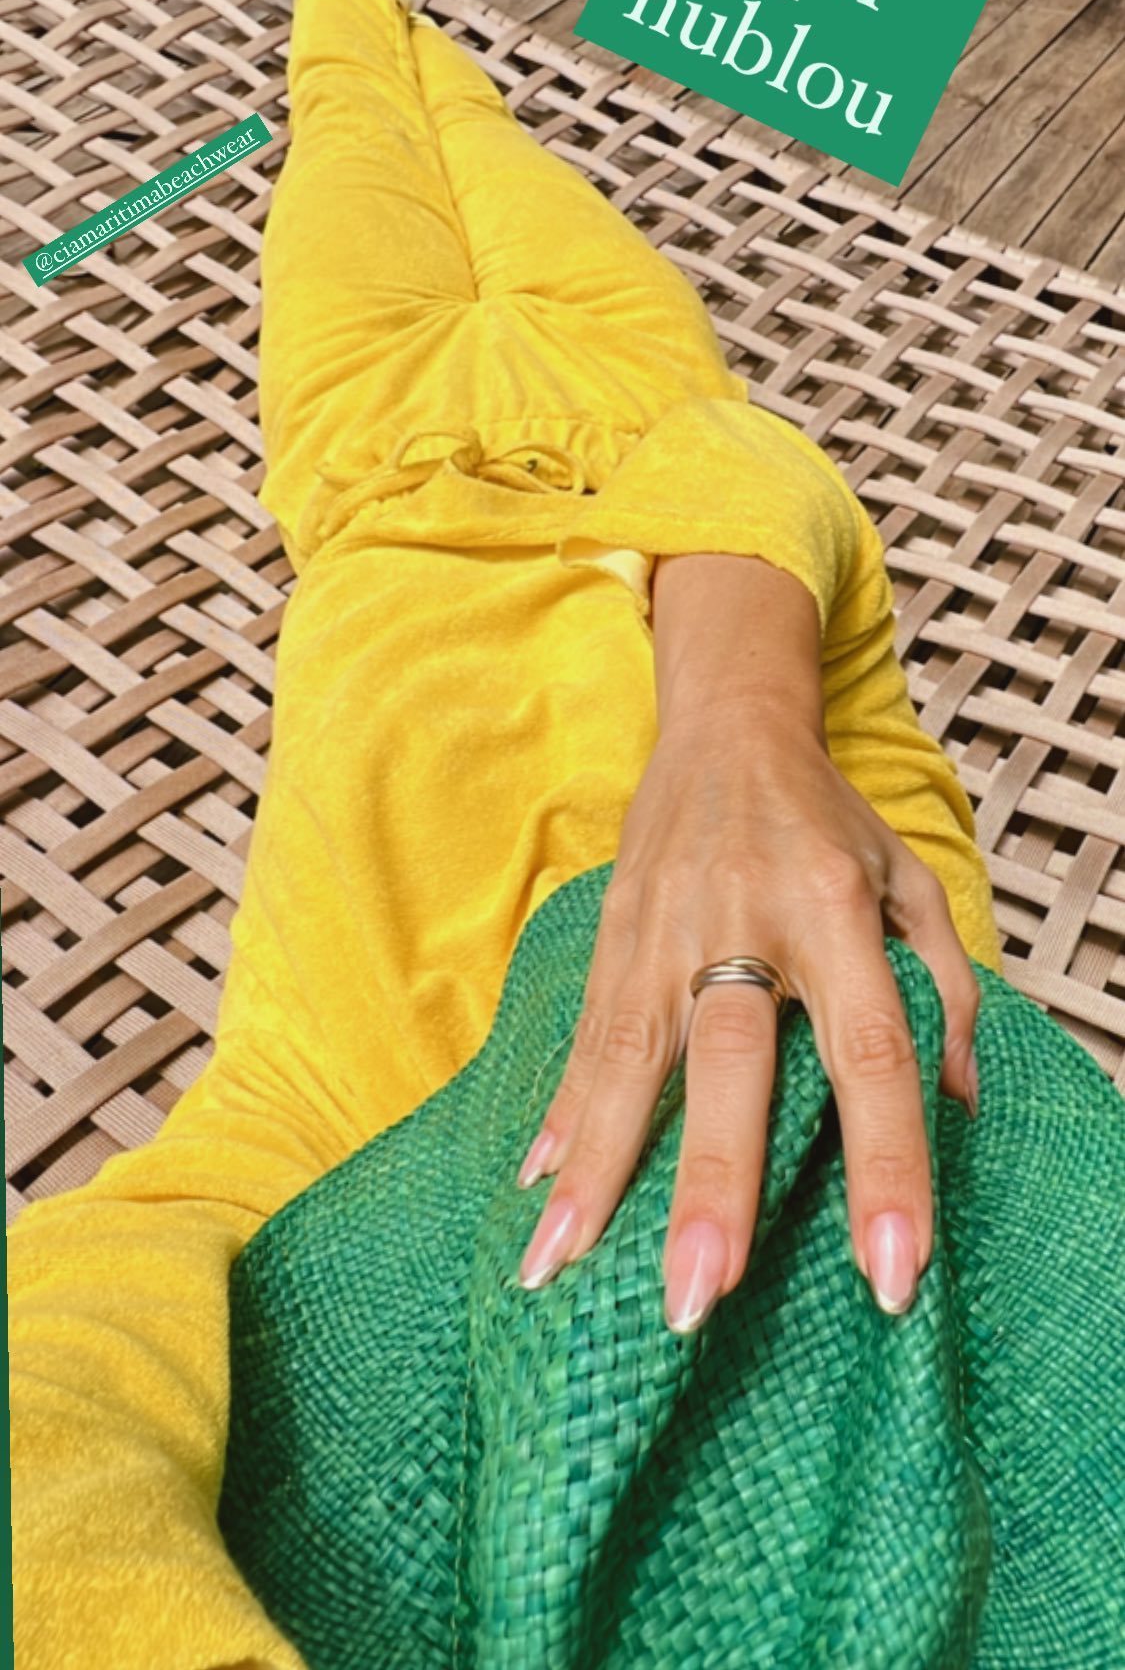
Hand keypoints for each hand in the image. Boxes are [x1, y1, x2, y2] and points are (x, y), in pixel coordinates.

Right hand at [514, 704, 978, 1332]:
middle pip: (731, 1063)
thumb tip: (957, 1108)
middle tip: (697, 1298)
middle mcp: (743, 920)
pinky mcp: (611, 937)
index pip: (872, 1051)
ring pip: (628, 1059)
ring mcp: (664, 930)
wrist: (726, 728)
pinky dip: (563, 1116)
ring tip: (557, 1267)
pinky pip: (585, 1037)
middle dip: (711, 1184)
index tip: (892, 1273)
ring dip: (596, 1170)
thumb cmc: (829, 819)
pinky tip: (538, 1190)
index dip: (885, 1162)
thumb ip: (946, 987)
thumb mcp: (910, 881)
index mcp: (834, 911)